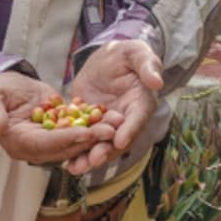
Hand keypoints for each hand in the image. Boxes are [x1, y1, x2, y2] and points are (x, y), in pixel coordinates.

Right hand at [0, 71, 114, 165]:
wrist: (1, 88)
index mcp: (19, 144)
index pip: (45, 144)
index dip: (66, 139)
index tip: (85, 133)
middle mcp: (37, 147)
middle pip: (66, 146)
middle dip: (89, 139)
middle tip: (111, 131)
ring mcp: (50, 138)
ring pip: (76, 139)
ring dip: (97, 133)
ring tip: (117, 124)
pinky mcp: (59, 127)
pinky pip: (78, 127)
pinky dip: (94, 122)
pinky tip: (111, 114)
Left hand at [65, 41, 162, 174]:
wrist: (106, 59)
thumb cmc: (126, 54)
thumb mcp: (137, 53)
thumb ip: (147, 66)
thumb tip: (157, 82)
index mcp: (141, 103)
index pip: (137, 119)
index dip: (130, 130)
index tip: (120, 141)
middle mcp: (126, 119)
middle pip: (117, 139)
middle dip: (106, 151)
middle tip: (94, 160)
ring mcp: (107, 124)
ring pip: (99, 144)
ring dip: (88, 157)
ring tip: (75, 167)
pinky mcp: (89, 124)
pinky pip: (82, 137)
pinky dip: (73, 149)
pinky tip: (62, 159)